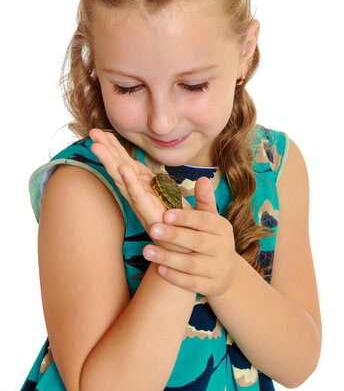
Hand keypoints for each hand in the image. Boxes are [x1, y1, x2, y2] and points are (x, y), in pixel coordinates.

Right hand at [89, 128, 191, 251]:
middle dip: (106, 151)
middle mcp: (144, 198)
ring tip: (98, 146)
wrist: (195, 257)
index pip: (130, 166)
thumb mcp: (202, 211)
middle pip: (121, 170)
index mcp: (151, 192)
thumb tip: (203, 180)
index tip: (103, 134)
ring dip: (112, 163)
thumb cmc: (196, 237)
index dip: (117, 150)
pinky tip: (123, 169)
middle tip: (91, 133)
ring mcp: (145, 206)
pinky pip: (138, 197)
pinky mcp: (151, 215)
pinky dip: (131, 183)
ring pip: (124, 181)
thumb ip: (202, 195)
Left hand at [142, 176, 236, 296]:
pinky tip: (159, 270)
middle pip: (197, 242)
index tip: (165, 213)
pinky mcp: (210, 287)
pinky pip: (191, 283)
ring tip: (146, 251)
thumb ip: (204, 201)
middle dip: (174, 236)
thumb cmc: (211, 239)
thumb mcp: (211, 220)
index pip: (204, 221)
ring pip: (192, 265)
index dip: (185, 218)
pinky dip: (175, 277)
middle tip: (152, 229)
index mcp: (222, 228)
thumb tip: (202, 178)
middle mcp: (223, 248)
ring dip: (168, 258)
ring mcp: (218, 269)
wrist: (226, 273)